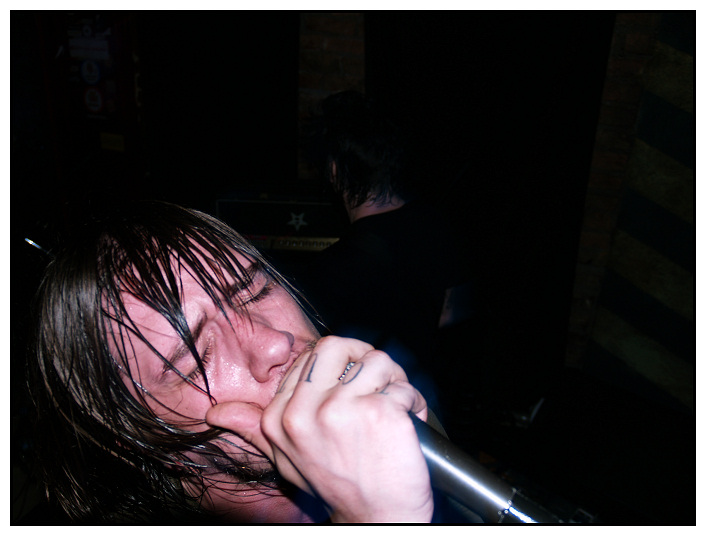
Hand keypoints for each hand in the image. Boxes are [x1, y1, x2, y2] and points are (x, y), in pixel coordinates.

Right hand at [206, 336, 433, 522]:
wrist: (376, 520)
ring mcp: (342, 410)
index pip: (312, 355)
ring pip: (377, 360)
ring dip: (395, 382)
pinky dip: (414, 403)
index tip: (352, 391)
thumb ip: (256, 429)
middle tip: (377, 383)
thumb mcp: (286, 458)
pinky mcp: (380, 412)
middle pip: (338, 345)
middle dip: (363, 358)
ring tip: (394, 409)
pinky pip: (404, 387)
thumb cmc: (337, 485)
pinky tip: (407, 425)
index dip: (341, 367)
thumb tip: (215, 412)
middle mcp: (305, 412)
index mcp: (280, 417)